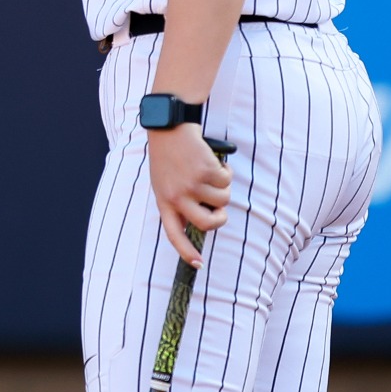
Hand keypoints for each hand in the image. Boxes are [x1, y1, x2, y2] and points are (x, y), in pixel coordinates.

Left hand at [147, 123, 231, 265]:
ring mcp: (192, 184)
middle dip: (220, 218)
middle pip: (207, 224)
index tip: (198, 264)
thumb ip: (177, 202)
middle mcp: (177, 197)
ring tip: (211, 172)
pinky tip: (214, 161)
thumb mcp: (164, 182)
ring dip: (223, 187)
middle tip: (221, 210)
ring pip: (222, 199)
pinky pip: (226, 180)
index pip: (174, 234)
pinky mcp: (205, 171)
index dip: (186, 252)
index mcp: (164, 202)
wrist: (169, 127)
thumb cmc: (168, 156)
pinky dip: (226, 171)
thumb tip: (201, 220)